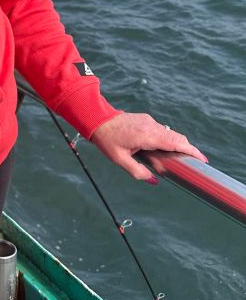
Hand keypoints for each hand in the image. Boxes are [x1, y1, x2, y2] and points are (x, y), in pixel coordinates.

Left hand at [90, 112, 207, 180]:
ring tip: (178, 160)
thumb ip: (138, 172)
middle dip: (188, 149)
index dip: (191, 151)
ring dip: (177, 144)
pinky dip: (167, 139)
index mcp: (147, 136)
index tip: (202, 160)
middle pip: (177, 137)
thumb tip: (154, 181)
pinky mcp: (145, 119)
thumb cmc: (107, 140)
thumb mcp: (120, 160)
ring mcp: (149, 121)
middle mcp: (151, 126)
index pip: (176, 143)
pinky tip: (162, 150)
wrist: (97, 118)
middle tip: (194, 163)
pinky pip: (162, 130)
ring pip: (170, 133)